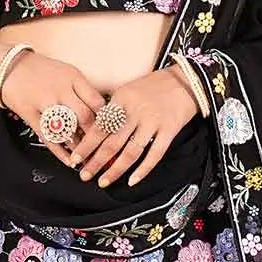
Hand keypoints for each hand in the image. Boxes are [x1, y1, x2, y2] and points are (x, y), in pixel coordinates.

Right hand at [0, 50, 107, 167]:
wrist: (10, 66)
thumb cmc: (42, 71)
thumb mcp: (67, 72)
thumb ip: (84, 91)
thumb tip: (102, 115)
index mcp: (73, 77)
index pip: (97, 101)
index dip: (106, 119)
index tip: (110, 131)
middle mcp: (60, 89)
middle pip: (84, 116)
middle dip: (94, 136)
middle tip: (101, 147)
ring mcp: (44, 102)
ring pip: (67, 130)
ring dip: (79, 147)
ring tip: (87, 157)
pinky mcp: (30, 114)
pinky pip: (48, 137)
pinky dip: (61, 152)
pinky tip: (69, 160)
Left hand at [68, 67, 198, 187]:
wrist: (186, 80)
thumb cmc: (154, 86)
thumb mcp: (127, 90)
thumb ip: (113, 109)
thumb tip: (94, 131)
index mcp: (121, 100)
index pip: (99, 126)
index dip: (86, 145)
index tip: (76, 158)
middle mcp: (136, 111)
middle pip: (112, 142)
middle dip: (96, 162)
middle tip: (85, 175)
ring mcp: (153, 122)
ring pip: (130, 152)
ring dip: (115, 170)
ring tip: (104, 181)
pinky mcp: (169, 130)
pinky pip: (154, 154)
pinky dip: (143, 170)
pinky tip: (132, 181)